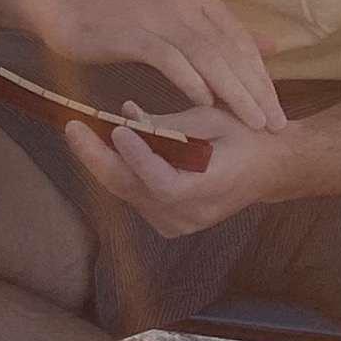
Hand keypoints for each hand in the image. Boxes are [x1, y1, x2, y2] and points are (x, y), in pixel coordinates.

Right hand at [25, 0, 287, 131]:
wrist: (58, 1)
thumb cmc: (115, 13)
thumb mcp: (173, 15)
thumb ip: (217, 32)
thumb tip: (269, 46)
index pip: (238, 38)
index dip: (260, 75)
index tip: (276, 108)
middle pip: (229, 48)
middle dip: (256, 89)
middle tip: (275, 124)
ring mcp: (157, 12)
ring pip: (208, 55)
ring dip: (233, 91)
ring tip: (252, 122)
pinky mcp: (133, 30)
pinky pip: (171, 58)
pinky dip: (191, 81)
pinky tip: (206, 104)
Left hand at [61, 103, 299, 232]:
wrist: (268, 167)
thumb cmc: (244, 134)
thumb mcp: (211, 119)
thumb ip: (169, 125)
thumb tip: (126, 118)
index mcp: (208, 190)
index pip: (163, 183)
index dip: (138, 158)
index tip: (118, 129)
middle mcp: (189, 214)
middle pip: (134, 190)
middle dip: (97, 157)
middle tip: (73, 128)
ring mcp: (177, 222)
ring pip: (128, 191)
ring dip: (103, 161)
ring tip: (81, 132)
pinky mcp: (168, 220)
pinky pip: (135, 193)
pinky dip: (120, 168)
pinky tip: (107, 143)